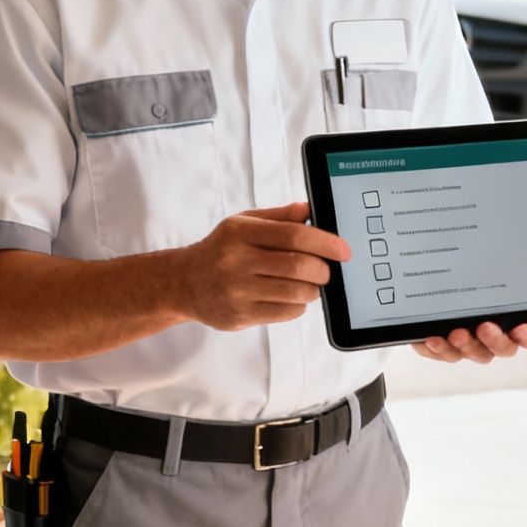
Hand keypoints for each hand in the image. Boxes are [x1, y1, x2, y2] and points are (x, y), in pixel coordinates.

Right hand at [176, 202, 349, 331]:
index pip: (293, 235)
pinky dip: (299, 305)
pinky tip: (291, 297)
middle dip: (323, 269)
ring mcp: (237, 291)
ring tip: (310, 283)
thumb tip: (309, 210)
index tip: (343, 249)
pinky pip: (285, 312)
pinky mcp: (239, 316)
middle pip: (298, 266)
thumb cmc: (220, 250)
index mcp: (241, 232)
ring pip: (296, 292)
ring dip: (313, 289)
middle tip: (327, 270)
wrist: (184, 283)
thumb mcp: (243, 223)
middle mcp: (237, 261)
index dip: (325, 242)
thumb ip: (278, 217)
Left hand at [410, 216, 526, 363]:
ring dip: (465, 347)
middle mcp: (496, 330)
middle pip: (502, 348)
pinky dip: (437, 349)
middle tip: (484, 326)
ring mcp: (468, 337)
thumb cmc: (500, 261)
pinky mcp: (442, 340)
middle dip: (495, 341)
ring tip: (455, 330)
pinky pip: (441, 353)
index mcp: (518, 315)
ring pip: (471, 352)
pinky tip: (431, 336)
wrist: (447, 267)